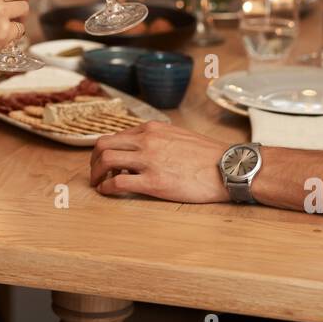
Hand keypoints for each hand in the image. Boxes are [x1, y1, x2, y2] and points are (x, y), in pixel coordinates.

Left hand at [89, 122, 229, 202]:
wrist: (228, 167)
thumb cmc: (207, 155)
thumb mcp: (178, 136)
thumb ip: (157, 139)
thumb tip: (142, 148)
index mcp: (152, 129)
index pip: (116, 136)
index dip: (105, 150)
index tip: (106, 162)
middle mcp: (146, 140)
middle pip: (103, 145)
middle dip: (94, 161)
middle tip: (95, 173)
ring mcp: (148, 160)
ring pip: (105, 161)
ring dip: (96, 174)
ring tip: (98, 184)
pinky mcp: (153, 182)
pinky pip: (117, 183)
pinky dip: (106, 188)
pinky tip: (107, 192)